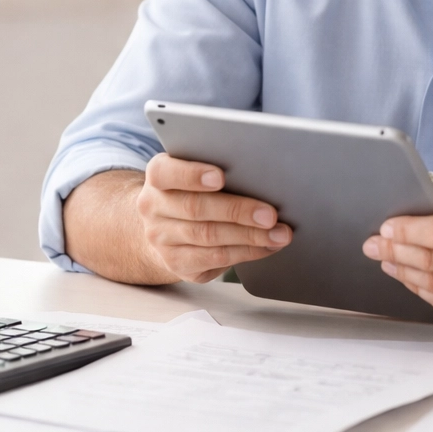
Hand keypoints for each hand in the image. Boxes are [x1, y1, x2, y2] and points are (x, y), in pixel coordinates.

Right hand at [136, 154, 292, 282]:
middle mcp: (153, 207)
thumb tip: (261, 174)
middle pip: (196, 208)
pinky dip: (246, 252)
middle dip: (238, 211)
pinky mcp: (177, 263)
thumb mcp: (194, 172)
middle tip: (270, 214)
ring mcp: (162, 239)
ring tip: (279, 233)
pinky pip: (215, 258)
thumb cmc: (191, 190)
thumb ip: (217, 168)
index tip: (221, 177)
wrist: (164, 226)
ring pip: (209, 237)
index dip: (192, 175)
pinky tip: (267, 246)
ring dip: (250, 236)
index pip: (165, 172)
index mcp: (158, 175)